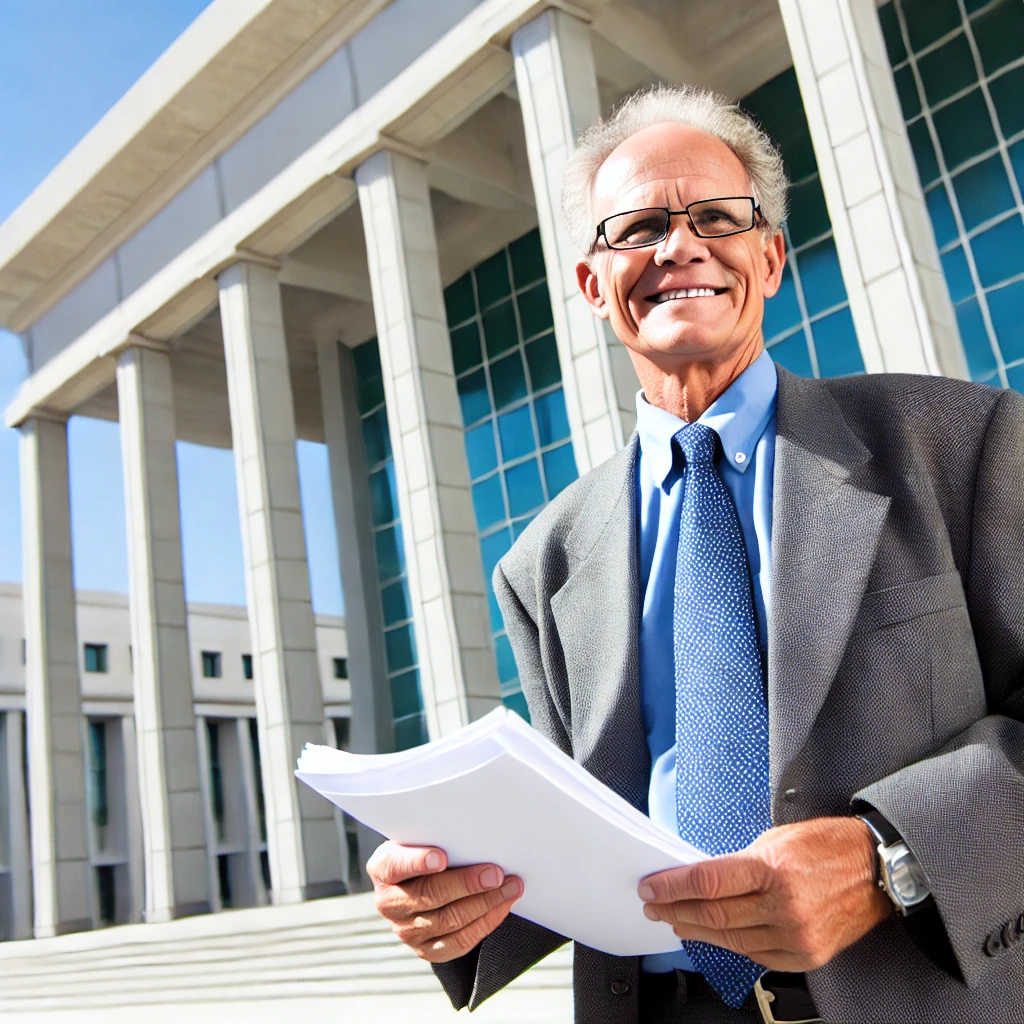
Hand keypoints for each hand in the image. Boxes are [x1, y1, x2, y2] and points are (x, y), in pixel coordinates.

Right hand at [367, 841, 522, 961]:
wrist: (418, 882)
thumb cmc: (424, 852)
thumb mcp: (419, 838)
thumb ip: (435, 836)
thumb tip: (472, 833)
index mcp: (383, 869)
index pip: (396, 865)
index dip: (418, 862)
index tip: (441, 857)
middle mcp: (390, 903)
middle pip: (430, 895)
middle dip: (467, 883)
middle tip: (496, 873)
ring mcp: (406, 930)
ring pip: (449, 920)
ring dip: (485, 903)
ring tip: (510, 887)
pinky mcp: (426, 950)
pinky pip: (459, 941)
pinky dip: (485, 923)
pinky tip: (502, 907)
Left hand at [639, 816, 891, 971]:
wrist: (875, 870)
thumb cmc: (827, 847)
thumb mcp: (776, 840)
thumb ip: (739, 863)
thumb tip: (703, 878)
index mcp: (773, 869)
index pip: (708, 882)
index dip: (672, 887)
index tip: (651, 888)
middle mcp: (784, 906)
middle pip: (714, 914)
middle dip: (676, 910)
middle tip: (655, 906)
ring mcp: (796, 936)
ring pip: (731, 939)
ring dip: (697, 930)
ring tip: (676, 921)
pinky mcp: (807, 955)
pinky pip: (757, 955)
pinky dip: (731, 944)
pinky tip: (714, 935)